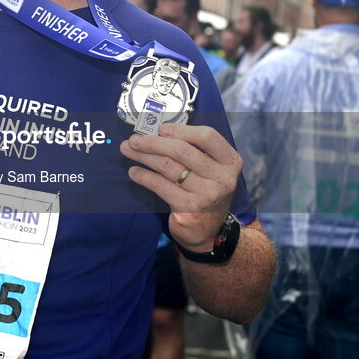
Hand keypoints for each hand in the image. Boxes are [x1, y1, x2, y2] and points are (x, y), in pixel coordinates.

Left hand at [119, 123, 241, 251]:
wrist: (208, 230)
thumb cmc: (204, 190)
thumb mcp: (210, 169)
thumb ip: (193, 150)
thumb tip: (156, 132)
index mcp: (230, 161)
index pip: (207, 136)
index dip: (181, 130)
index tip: (160, 129)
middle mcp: (222, 177)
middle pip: (182, 150)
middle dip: (153, 142)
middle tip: (134, 139)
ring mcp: (207, 194)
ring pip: (168, 166)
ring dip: (144, 156)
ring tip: (128, 151)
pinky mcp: (189, 207)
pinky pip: (160, 185)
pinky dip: (144, 176)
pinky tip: (134, 172)